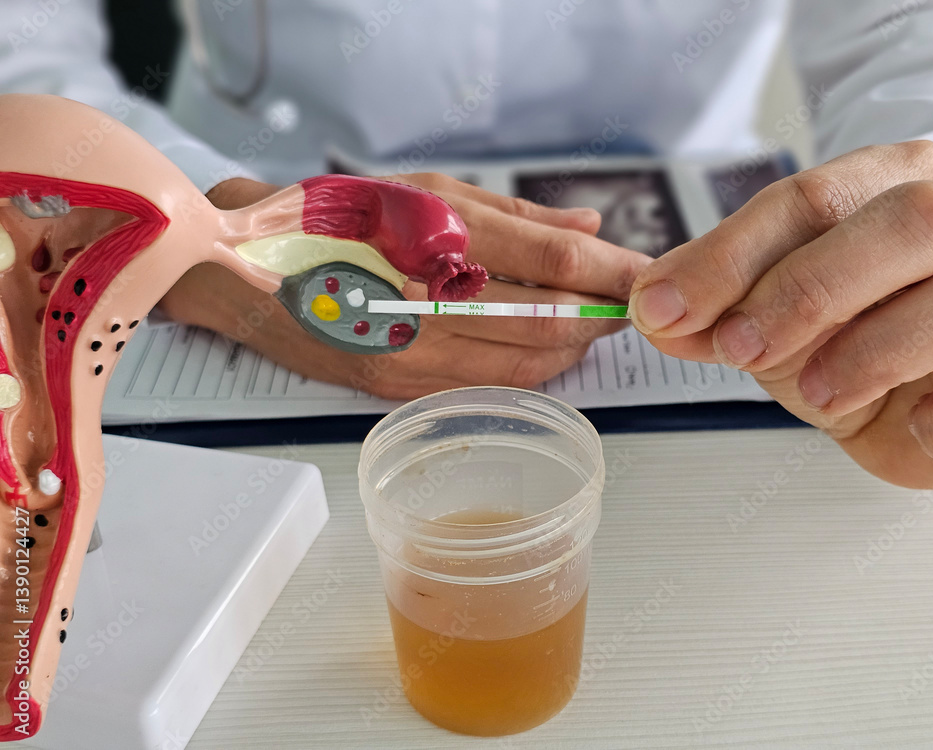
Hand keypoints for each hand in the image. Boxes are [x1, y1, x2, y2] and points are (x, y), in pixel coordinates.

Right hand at [158, 175, 650, 399]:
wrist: (245, 273)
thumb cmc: (335, 218)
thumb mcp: (424, 189)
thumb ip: (512, 212)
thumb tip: (587, 223)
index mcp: (434, 234)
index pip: (552, 257)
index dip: (611, 271)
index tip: (647, 274)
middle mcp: (426, 299)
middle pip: (548, 320)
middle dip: (600, 316)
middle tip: (627, 304)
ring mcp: (411, 352)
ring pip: (524, 363)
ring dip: (571, 348)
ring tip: (591, 327)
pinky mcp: (397, 388)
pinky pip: (487, 385)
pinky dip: (527, 369)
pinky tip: (541, 350)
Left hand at [629, 141, 932, 489]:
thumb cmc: (875, 353)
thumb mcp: (785, 332)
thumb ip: (724, 315)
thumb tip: (658, 312)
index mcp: (901, 192)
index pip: (813, 199)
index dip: (731, 254)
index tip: (663, 305)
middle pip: (910, 219)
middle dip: (807, 288)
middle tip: (739, 347)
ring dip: (875, 350)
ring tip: (821, 393)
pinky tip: (922, 426)